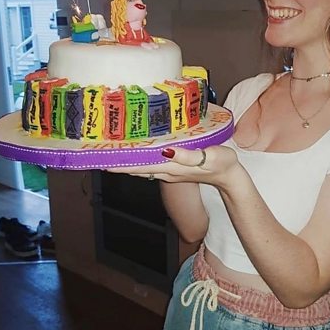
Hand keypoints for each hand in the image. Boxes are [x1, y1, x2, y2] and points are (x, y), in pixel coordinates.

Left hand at [107, 145, 241, 188]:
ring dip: (127, 160)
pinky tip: (135, 153)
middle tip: (99, 152)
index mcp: (172, 167)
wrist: (230, 177)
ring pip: (142, 167)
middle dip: (118, 161)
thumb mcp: (208, 157)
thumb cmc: (221, 164)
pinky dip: (139, 159)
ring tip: (111, 151)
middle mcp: (166, 171)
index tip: (102, 159)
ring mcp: (170, 171)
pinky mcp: (174, 168)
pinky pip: (151, 164)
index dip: (121, 163)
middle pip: (137, 167)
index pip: (140, 166)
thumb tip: (167, 151)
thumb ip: (188, 155)